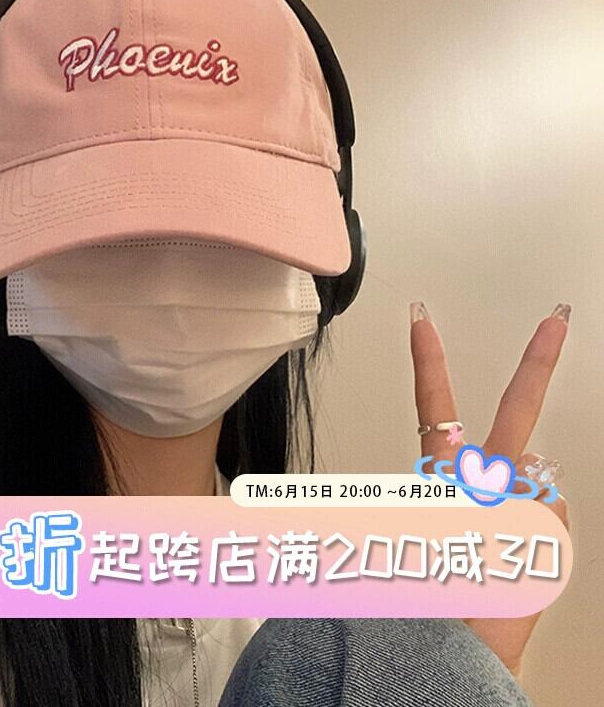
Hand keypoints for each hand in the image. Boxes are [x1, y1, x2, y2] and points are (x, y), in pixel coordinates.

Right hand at [409, 301, 570, 678]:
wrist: (453, 658)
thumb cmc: (435, 599)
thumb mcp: (426, 537)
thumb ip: (458, 493)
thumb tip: (531, 471)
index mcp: (445, 482)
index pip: (433, 408)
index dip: (428, 360)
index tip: (422, 321)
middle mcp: (486, 488)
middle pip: (516, 414)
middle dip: (537, 364)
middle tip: (556, 322)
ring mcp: (521, 513)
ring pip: (538, 484)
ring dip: (526, 503)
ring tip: (496, 551)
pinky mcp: (548, 538)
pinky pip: (550, 519)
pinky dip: (539, 532)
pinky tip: (515, 560)